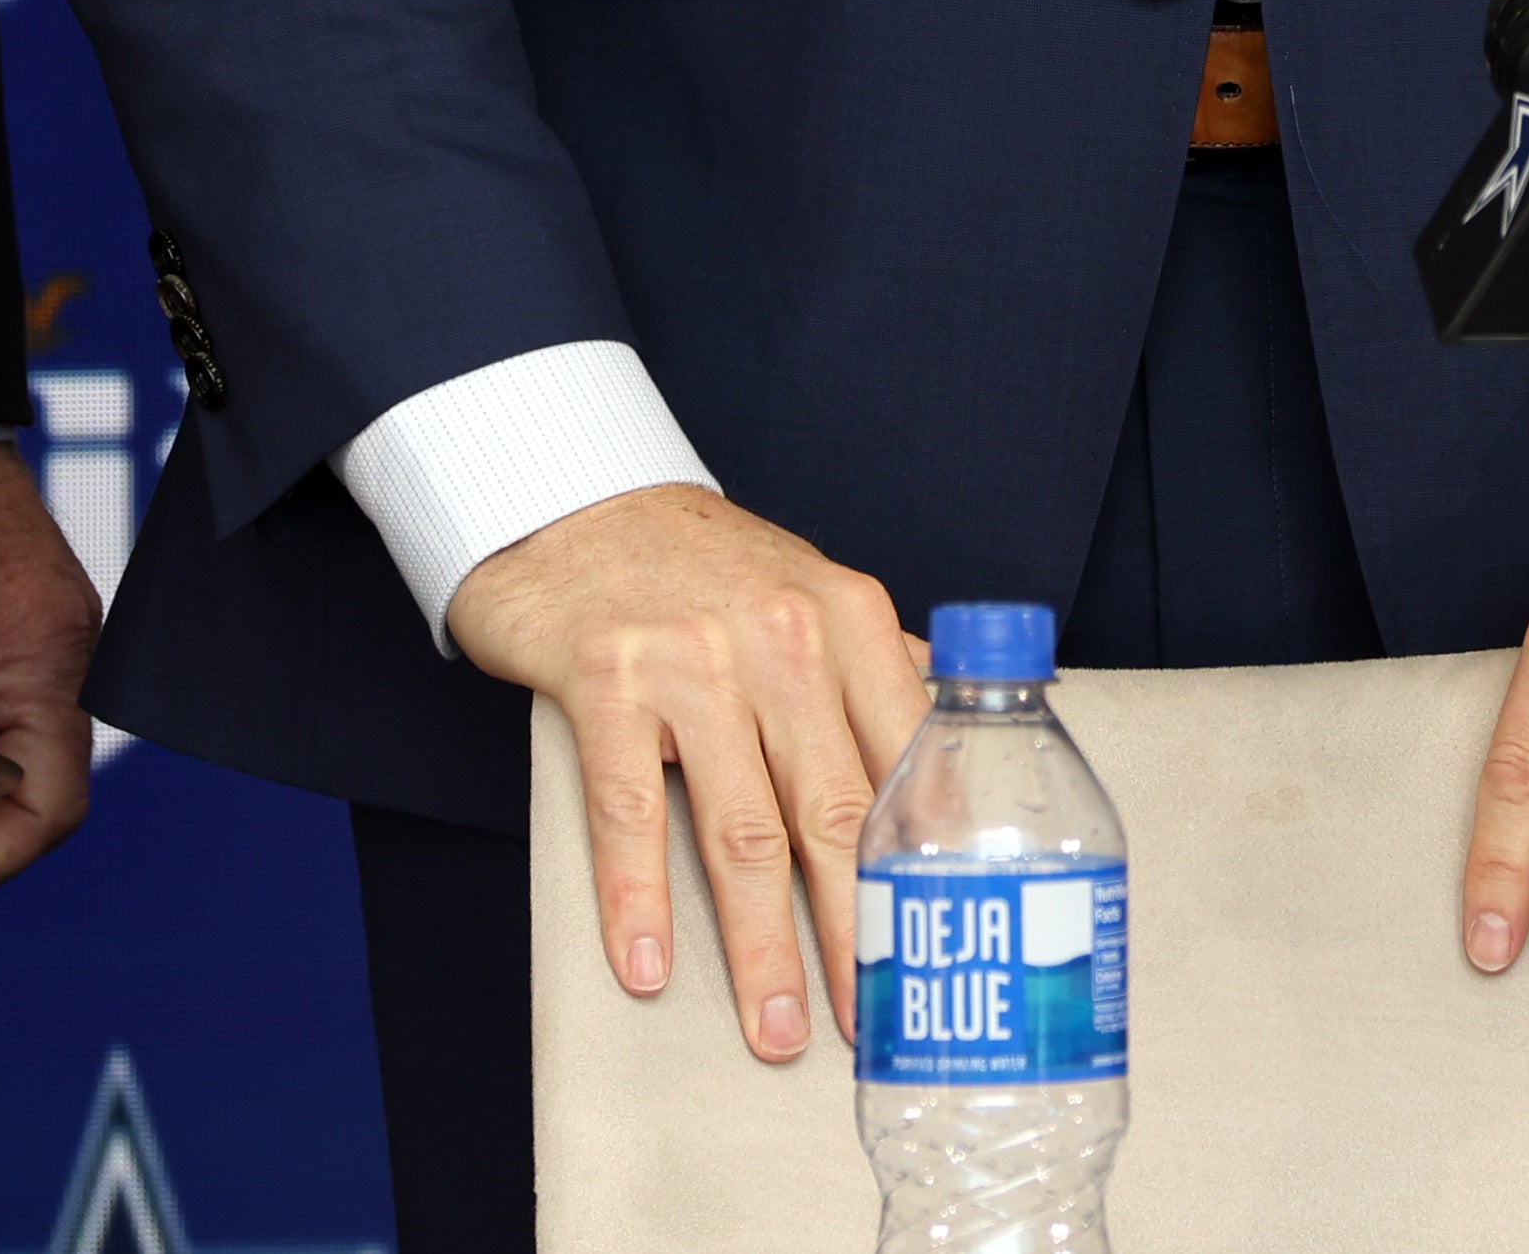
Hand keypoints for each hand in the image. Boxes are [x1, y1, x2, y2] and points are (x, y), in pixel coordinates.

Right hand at [442, 486, 921, 1064]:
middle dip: (859, 929)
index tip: (946, 945)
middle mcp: (782, 635)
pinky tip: (648, 965)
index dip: (925, 864)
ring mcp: (692, 657)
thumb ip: (877, 668)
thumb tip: (952, 751)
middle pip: (835, 810)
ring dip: (761, 944)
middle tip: (874, 1020)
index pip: (907, 759)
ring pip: (740, 828)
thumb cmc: (704, 567)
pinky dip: (638, 898)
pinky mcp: (606, 677)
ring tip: (778, 1028)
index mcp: (848, 620)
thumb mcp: (809, 593)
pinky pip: (627, 809)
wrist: (576, 501)